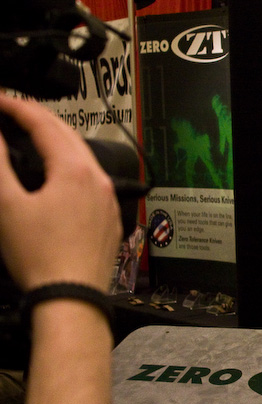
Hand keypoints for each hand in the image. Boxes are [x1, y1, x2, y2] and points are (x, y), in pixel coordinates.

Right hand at [0, 94, 121, 292]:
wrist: (72, 297)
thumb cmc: (41, 258)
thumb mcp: (7, 206)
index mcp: (76, 171)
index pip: (44, 124)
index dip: (17, 107)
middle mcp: (99, 180)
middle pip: (68, 135)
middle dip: (38, 118)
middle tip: (11, 111)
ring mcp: (108, 199)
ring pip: (83, 158)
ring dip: (57, 142)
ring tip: (31, 135)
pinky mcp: (109, 218)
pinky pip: (91, 181)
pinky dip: (71, 168)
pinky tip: (57, 176)